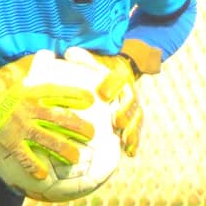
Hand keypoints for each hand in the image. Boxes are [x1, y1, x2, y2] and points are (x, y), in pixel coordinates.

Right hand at [0, 52, 95, 179]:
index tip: (92, 100)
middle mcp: (29, 109)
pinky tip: (43, 176)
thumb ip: (33, 62)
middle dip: (78, 127)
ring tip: (76, 158)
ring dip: (62, 149)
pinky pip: (23, 155)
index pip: (58, 92)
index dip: (76, 95)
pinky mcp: (9, 139)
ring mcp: (19, 126)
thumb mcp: (15, 69)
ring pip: (46, 139)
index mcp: (32, 92)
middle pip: (58, 118)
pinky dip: (33, 166)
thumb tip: (49, 53)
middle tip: (93, 134)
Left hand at [64, 41, 159, 157]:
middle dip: (126, 111)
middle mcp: (129, 90)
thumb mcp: (92, 60)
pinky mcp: (134, 118)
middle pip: (131, 101)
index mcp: (119, 75)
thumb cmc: (99, 68)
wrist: (118, 71)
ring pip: (137, 117)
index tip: (104, 94)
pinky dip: (134, 141)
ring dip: (132, 129)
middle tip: (117, 121)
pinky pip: (137, 130)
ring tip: (125, 140)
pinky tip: (130, 152)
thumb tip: (68, 53)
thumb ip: (82, 58)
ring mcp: (133, 105)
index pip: (117, 78)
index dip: (112, 85)